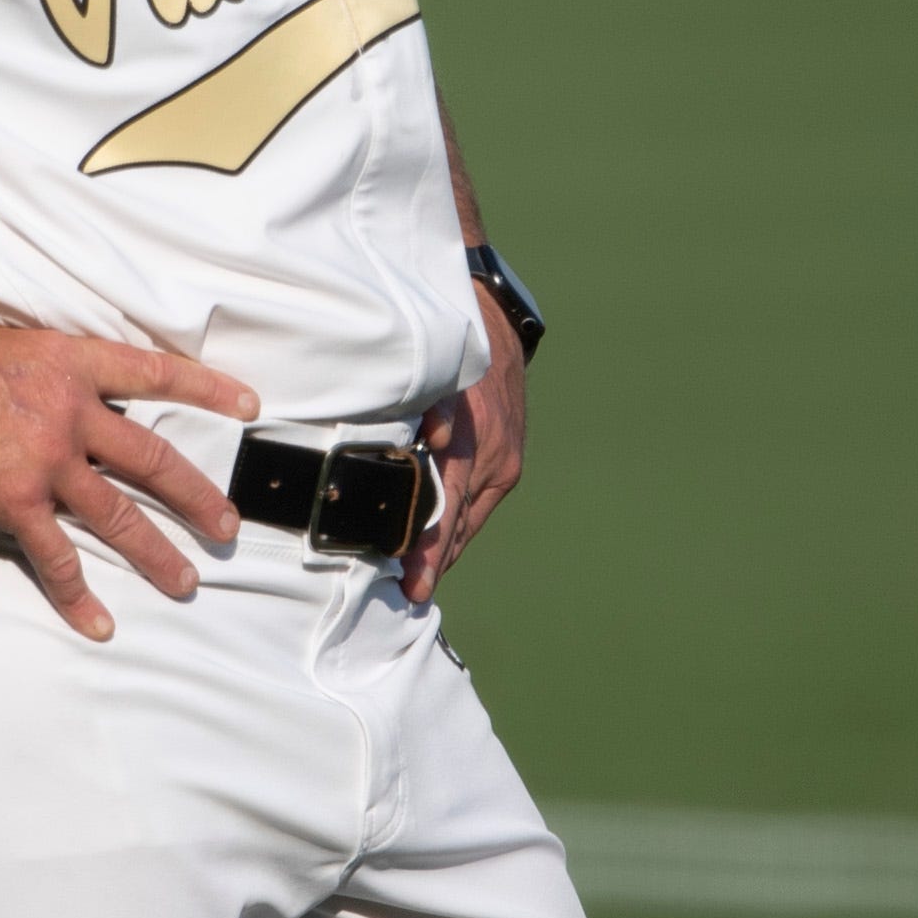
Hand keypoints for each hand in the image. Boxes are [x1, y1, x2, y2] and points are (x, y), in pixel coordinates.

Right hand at [0, 288, 258, 642]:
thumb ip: (17, 345)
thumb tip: (5, 333)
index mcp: (72, 363)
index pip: (156, 374)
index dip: (208, 388)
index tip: (250, 404)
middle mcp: (72, 412)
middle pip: (153, 457)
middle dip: (196, 494)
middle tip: (228, 525)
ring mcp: (47, 460)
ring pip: (119, 515)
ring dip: (157, 553)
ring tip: (187, 581)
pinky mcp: (13, 501)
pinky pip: (55, 558)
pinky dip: (78, 595)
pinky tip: (100, 623)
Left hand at [400, 289, 526, 603]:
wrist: (497, 323)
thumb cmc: (454, 351)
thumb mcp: (437, 376)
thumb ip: (430, 412)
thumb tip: (426, 441)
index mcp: (475, 443)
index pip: (447, 508)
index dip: (428, 547)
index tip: (412, 582)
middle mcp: (494, 459)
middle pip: (458, 520)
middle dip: (433, 558)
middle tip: (410, 593)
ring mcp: (504, 461)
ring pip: (468, 515)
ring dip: (444, 545)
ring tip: (419, 580)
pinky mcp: (507, 459)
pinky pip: (478, 500)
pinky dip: (458, 523)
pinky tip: (440, 545)